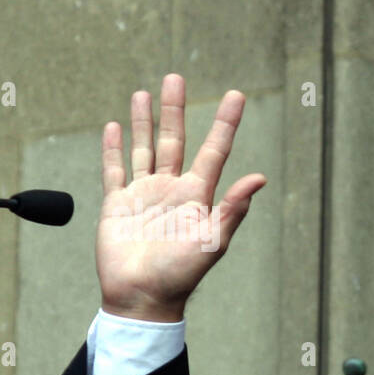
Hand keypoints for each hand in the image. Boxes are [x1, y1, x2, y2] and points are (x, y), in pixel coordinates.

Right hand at [96, 73, 265, 321]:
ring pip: (145, 148)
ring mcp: (144, 194)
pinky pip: (115, 170)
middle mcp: (172, 189)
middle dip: (175, 109)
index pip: (214, 150)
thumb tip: (259, 178)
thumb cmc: (181, 274)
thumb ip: (233, 208)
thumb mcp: (213, 240)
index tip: (236, 95)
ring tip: (145, 93)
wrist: (143, 297)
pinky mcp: (117, 204)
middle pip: (175, 139)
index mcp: (198, 195)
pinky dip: (114, 148)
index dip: (225, 123)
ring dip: (144, 121)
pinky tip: (114, 127)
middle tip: (176, 77)